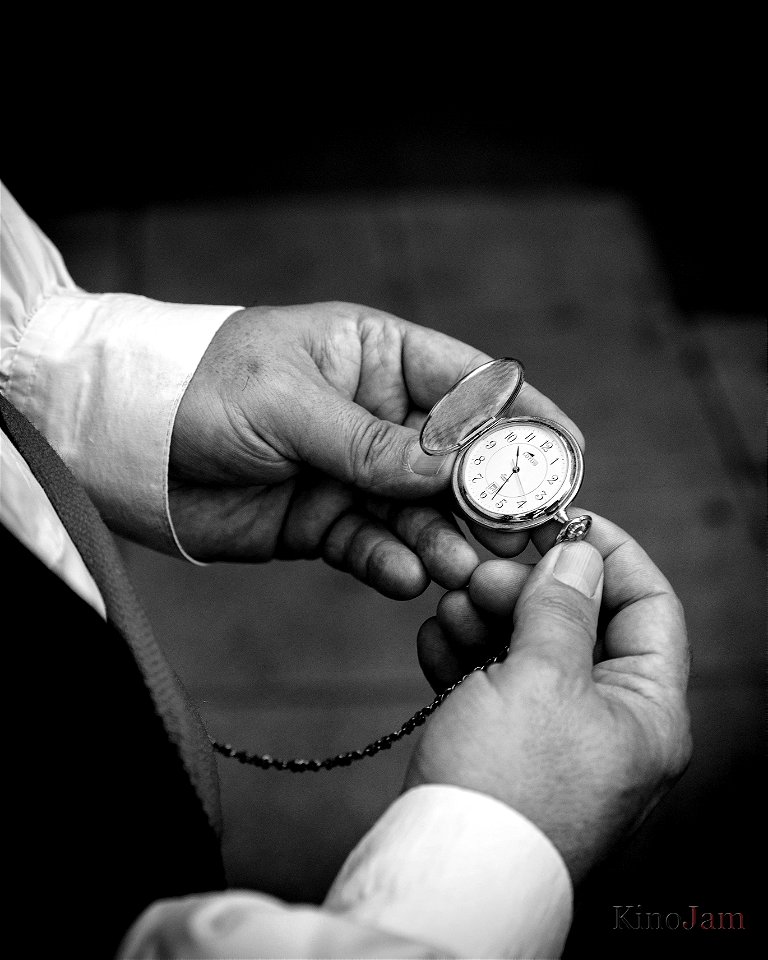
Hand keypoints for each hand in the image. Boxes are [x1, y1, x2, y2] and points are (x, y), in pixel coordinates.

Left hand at [169, 302, 582, 597]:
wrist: (125, 444)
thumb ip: (370, 442)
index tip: (566, 455)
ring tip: (467, 573)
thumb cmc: (201, 388)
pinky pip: (372, 546)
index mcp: (376, 356)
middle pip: (456, 459)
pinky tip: (406, 577)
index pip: (470, 383)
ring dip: (448, 542)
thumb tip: (452, 471)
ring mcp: (353, 472)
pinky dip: (391, 563)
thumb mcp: (287, 403)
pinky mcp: (325, 522)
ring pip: (420, 512)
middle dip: (491, 498)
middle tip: (525, 538)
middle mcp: (375, 415)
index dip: (522, 418)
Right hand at [407, 511, 690, 882]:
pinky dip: (468, 659)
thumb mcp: (540, 678)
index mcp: (647, 712)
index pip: (649, 607)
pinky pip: (496, 685)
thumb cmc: (508, 785)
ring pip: (530, 650)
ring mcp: (556, 738)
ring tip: (451, 612)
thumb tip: (578, 553)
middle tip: (481, 575)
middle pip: (580, 625)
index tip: (564, 520)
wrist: (449, 873)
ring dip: (488, 620)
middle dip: (527, 591)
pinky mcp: (509, 749)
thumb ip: (561, 607)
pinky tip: (437, 646)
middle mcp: (610, 725)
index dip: (610, 555)